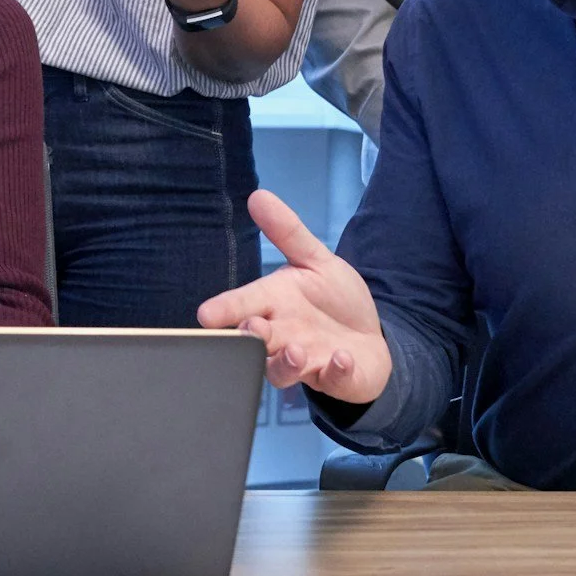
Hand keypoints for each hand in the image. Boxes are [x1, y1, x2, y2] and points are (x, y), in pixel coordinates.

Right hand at [197, 190, 391, 402]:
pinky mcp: (335, 378)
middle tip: (253, 328)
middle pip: (255, 341)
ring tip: (296, 349)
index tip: (206, 315)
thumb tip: (258, 195)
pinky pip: (332, 379)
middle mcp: (282, 335)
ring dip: (287, 361)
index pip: (242, 305)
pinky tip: (342, 358)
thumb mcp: (316, 261)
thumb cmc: (334, 300)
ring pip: (282, 370)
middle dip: (251, 337)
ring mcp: (306, 361)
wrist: (369, 338)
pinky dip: (336, 371)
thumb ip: (288, 232)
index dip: (224, 310)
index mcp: (274, 304)